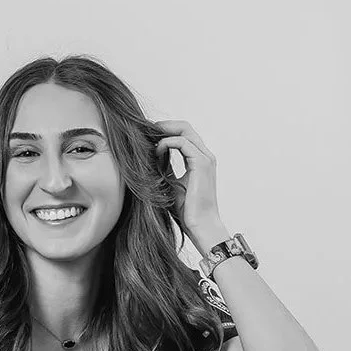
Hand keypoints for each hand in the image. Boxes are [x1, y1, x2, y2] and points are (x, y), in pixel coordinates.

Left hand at [153, 120, 225, 250]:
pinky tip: (156, 152)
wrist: (200, 225)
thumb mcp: (171, 184)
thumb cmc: (187, 211)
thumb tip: (150, 159)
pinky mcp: (201, 163)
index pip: (184, 136)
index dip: (166, 132)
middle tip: (145, 131)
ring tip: (148, 139)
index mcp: (200, 160)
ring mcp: (205, 158)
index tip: (148, 136)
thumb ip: (165, 169)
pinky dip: (166, 143)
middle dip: (164, 126)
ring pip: (184, 130)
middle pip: (185, 127)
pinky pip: (182, 142)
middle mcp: (205, 156)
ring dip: (164, 131)